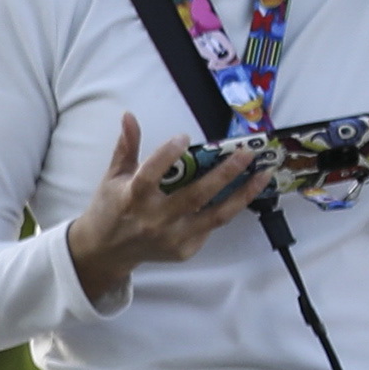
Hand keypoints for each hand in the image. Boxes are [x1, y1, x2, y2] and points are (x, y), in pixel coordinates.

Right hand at [63, 117, 268, 306]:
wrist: (106, 253)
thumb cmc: (110, 209)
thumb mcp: (113, 177)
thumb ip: (126, 147)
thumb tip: (129, 116)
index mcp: (132, 198)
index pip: (152, 174)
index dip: (168, 154)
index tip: (184, 136)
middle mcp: (154, 220)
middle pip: (195, 196)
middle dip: (224, 173)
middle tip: (246, 153)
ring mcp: (171, 238)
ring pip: (215, 216)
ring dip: (242, 194)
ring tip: (262, 175)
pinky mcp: (184, 250)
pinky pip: (210, 228)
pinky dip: (225, 209)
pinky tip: (239, 194)